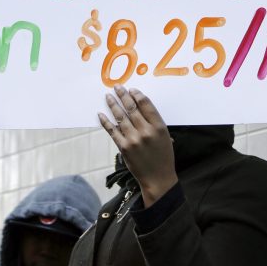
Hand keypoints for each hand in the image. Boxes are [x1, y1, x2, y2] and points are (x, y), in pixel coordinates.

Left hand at [98, 85, 177, 206]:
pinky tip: (101, 114)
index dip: (137, 95)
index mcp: (159, 127)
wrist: (157, 177)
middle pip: (132, 108)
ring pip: (121, 117)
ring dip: (113, 105)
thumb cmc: (163, 156)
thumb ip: (154, 122)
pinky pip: (112, 131)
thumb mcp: (165, 136)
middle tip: (117, 87)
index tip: (132, 90)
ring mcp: (133, 139)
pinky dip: (106, 122)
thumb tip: (139, 107)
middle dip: (124, 96)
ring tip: (109, 97)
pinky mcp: (123, 147)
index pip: (146, 105)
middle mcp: (146, 131)